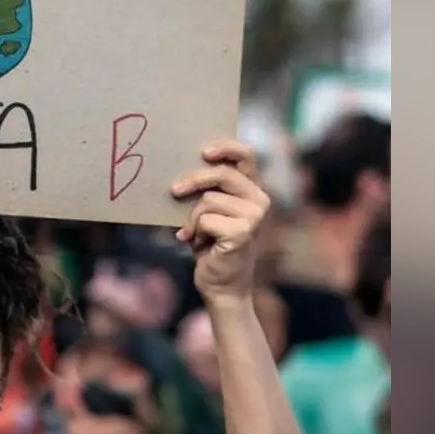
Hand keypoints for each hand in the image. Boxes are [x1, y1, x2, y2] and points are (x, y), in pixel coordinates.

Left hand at [171, 140, 269, 305]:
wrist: (221, 285)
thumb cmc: (211, 244)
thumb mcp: (211, 211)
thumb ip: (208, 190)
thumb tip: (182, 170)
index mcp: (253, 190)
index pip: (246, 156)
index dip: (226, 147)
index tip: (204, 151)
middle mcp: (260, 200)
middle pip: (222, 174)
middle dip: (193, 181)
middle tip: (174, 190)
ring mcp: (255, 216)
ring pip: (208, 200)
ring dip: (192, 217)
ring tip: (194, 232)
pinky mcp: (243, 232)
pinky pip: (205, 219)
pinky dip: (194, 230)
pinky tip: (196, 243)